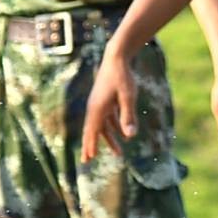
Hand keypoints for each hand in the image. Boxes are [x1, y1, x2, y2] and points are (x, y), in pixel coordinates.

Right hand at [78, 50, 138, 164]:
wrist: (117, 57)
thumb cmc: (122, 77)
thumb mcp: (128, 97)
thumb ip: (128, 116)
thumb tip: (130, 136)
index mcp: (97, 108)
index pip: (92, 131)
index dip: (90, 145)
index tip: (88, 159)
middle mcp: (95, 107)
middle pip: (92, 130)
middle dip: (92, 145)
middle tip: (87, 161)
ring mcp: (100, 103)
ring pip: (103, 125)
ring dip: (110, 138)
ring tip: (118, 153)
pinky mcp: (106, 99)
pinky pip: (108, 118)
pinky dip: (115, 127)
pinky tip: (124, 135)